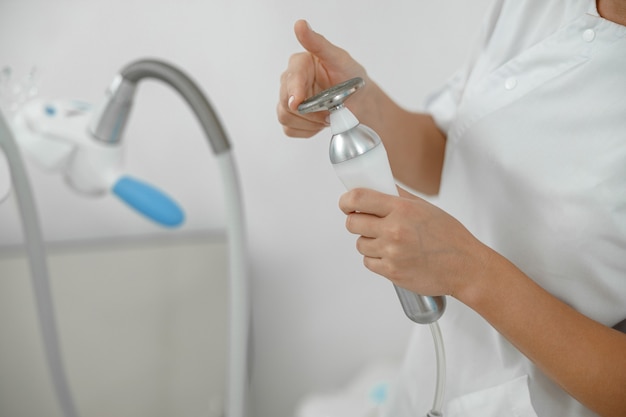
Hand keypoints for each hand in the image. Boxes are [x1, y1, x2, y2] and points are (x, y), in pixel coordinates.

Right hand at [277, 19, 367, 137]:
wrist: (358, 103)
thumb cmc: (350, 78)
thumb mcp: (340, 59)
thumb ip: (319, 44)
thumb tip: (300, 25)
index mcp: (300, 64)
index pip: (291, 78)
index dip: (294, 91)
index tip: (298, 102)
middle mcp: (290, 81)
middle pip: (285, 101)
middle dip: (311, 111)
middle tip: (330, 110)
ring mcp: (287, 101)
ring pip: (286, 117)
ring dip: (311, 122)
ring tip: (327, 115)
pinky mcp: (290, 119)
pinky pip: (290, 130)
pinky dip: (308, 130)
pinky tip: (319, 122)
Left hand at [339, 188, 492, 297]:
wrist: (465, 267)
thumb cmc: (450, 236)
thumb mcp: (425, 207)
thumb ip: (398, 197)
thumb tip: (378, 186)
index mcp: (402, 209)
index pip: (358, 198)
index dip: (346, 201)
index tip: (346, 204)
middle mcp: (394, 230)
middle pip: (352, 223)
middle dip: (356, 221)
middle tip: (367, 222)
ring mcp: (391, 253)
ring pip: (359, 243)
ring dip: (368, 242)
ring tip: (388, 242)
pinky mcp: (391, 272)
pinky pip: (368, 262)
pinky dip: (376, 259)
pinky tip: (392, 255)